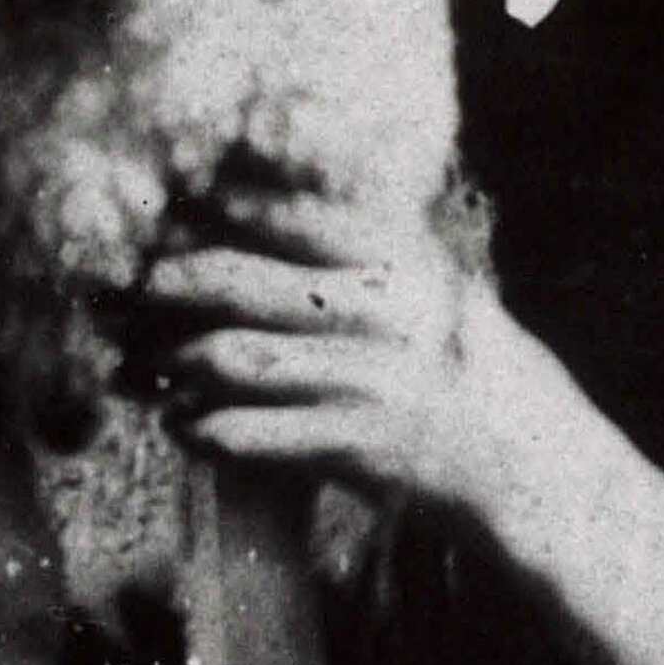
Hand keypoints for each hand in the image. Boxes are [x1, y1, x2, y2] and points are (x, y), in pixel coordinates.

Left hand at [133, 190, 525, 512]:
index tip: (177, 204)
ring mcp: (365, 380)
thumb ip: (367, 251)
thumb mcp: (436, 286)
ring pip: (233, 358)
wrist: (527, 460)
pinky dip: (203, 430)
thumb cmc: (471, 367)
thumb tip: (268, 211)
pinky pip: (251, 433)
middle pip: (242, 283)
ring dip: (174, 360)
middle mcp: (380, 312)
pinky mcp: (353, 444)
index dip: (224, 206)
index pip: (293, 216)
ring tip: (145, 363)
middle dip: (173, 280)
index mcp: (401, 260)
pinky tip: (181, 426)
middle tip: (136, 284)